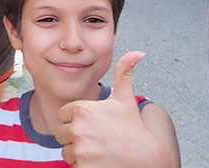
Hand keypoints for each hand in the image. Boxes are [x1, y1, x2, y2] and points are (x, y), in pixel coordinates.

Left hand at [56, 51, 169, 167]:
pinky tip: (100, 162)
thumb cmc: (134, 130)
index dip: (77, 120)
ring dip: (79, 154)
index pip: (63, 116)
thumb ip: (124, 72)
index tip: (94, 124)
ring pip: (66, 153)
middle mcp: (78, 129)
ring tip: (100, 151)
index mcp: (83, 110)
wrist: (147, 161)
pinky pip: (72, 167)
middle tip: (98, 139)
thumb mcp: (126, 99)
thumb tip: (137, 52)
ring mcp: (80, 151)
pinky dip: (83, 167)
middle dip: (76, 138)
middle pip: (62, 135)